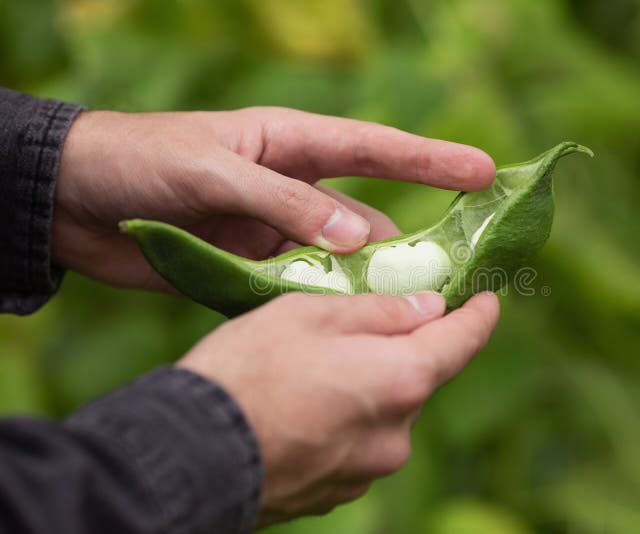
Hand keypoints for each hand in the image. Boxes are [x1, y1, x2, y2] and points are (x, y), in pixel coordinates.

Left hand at [53, 107, 494, 289]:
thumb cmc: (142, 161)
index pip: (375, 149)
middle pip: (367, 220)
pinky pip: (298, 291)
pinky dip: (317, 309)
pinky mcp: (250, 269)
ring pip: (336, 265)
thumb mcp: (214, 171)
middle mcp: (292, 189)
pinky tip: (336, 330)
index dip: (433, 161)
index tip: (485, 173)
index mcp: (290, 144)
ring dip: (359, 290)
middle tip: (448, 281)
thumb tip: (360, 237)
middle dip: (406, 249)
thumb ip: (285, 203)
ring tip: (393, 318)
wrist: (72, 202)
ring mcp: (274, 232)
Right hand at [177, 290, 498, 524]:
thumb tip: (428, 308)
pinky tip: (301, 406)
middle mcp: (398, 434)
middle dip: (401, 349)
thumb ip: (381, 311)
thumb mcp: (313, 313)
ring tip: (313, 369)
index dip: (478, 316)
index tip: (488, 300)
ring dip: (367, 386)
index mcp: (403, 379)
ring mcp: (369, 470)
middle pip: (418, 377)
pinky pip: (357, 444)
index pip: (462, 342)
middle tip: (362, 324)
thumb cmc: (249, 370)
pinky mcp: (338, 493)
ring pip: (385, 412)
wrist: (191, 454)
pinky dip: (344, 419)